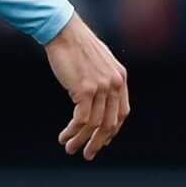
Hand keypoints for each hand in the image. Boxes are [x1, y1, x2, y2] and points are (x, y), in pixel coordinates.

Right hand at [44, 13, 128, 160]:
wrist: (63, 32)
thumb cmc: (76, 48)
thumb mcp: (98, 64)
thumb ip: (102, 81)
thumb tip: (97, 102)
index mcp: (120, 78)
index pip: (122, 112)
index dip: (112, 130)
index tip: (102, 141)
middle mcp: (115, 83)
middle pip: (111, 123)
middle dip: (99, 142)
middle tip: (88, 154)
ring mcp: (101, 87)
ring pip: (95, 124)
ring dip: (82, 140)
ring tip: (70, 148)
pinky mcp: (85, 89)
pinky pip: (82, 119)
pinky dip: (72, 131)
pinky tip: (64, 136)